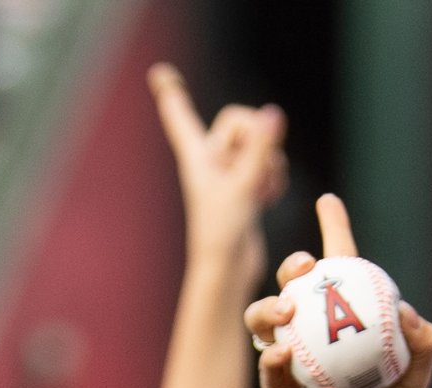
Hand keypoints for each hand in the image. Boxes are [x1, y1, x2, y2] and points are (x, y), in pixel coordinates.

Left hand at [151, 64, 285, 285]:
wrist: (228, 269)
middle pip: (242, 120)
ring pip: (261, 144)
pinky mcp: (246, 186)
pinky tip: (268, 199)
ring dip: (271, 164)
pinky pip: (268, 164)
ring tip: (262, 191)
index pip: (181, 116)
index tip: (159, 73)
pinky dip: (273, 177)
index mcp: (197, 155)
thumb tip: (273, 113)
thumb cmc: (222, 232)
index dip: (172, 94)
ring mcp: (229, 173)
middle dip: (260, 140)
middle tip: (258, 171)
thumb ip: (259, 148)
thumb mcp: (242, 185)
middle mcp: (210, 160)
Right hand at [249, 193, 431, 387]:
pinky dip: (274, 353)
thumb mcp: (417, 376)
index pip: (339, 264)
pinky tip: (286, 350)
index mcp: (345, 317)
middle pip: (293, 284)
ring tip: (287, 309)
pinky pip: (268, 364)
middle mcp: (312, 330)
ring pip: (265, 316)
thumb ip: (423, 341)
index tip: (328, 201)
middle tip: (307, 268)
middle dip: (292, 265)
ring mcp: (290, 357)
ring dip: (270, 305)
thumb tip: (406, 311)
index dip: (332, 228)